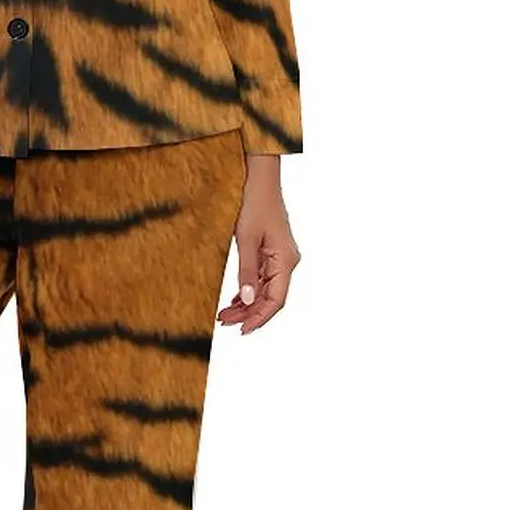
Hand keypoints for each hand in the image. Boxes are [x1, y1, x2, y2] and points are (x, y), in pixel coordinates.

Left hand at [217, 154, 299, 334]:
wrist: (258, 178)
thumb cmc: (253, 203)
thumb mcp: (245, 240)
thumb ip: (247, 271)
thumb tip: (248, 301)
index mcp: (286, 261)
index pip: (275, 300)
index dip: (259, 318)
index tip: (242, 331)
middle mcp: (287, 261)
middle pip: (270, 298)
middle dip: (248, 313)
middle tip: (223, 322)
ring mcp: (280, 257)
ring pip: (265, 289)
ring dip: (246, 303)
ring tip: (224, 314)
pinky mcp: (271, 251)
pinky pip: (262, 278)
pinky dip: (248, 290)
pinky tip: (235, 299)